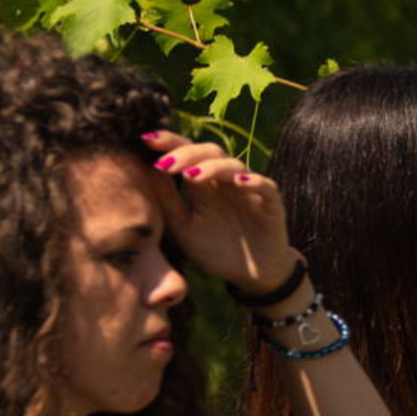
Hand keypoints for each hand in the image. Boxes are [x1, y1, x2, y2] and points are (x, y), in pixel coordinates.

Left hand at [141, 131, 298, 296]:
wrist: (250, 276)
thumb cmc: (215, 250)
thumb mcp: (184, 228)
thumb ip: (168, 201)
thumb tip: (144, 171)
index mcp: (204, 184)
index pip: (187, 154)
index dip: (169, 143)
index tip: (145, 139)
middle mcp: (226, 181)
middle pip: (210, 151)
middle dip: (186, 154)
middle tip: (164, 163)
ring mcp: (250, 190)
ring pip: (234, 166)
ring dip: (212, 167)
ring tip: (191, 176)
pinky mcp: (271, 204)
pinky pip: (266, 186)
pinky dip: (254, 181)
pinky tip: (240, 182)